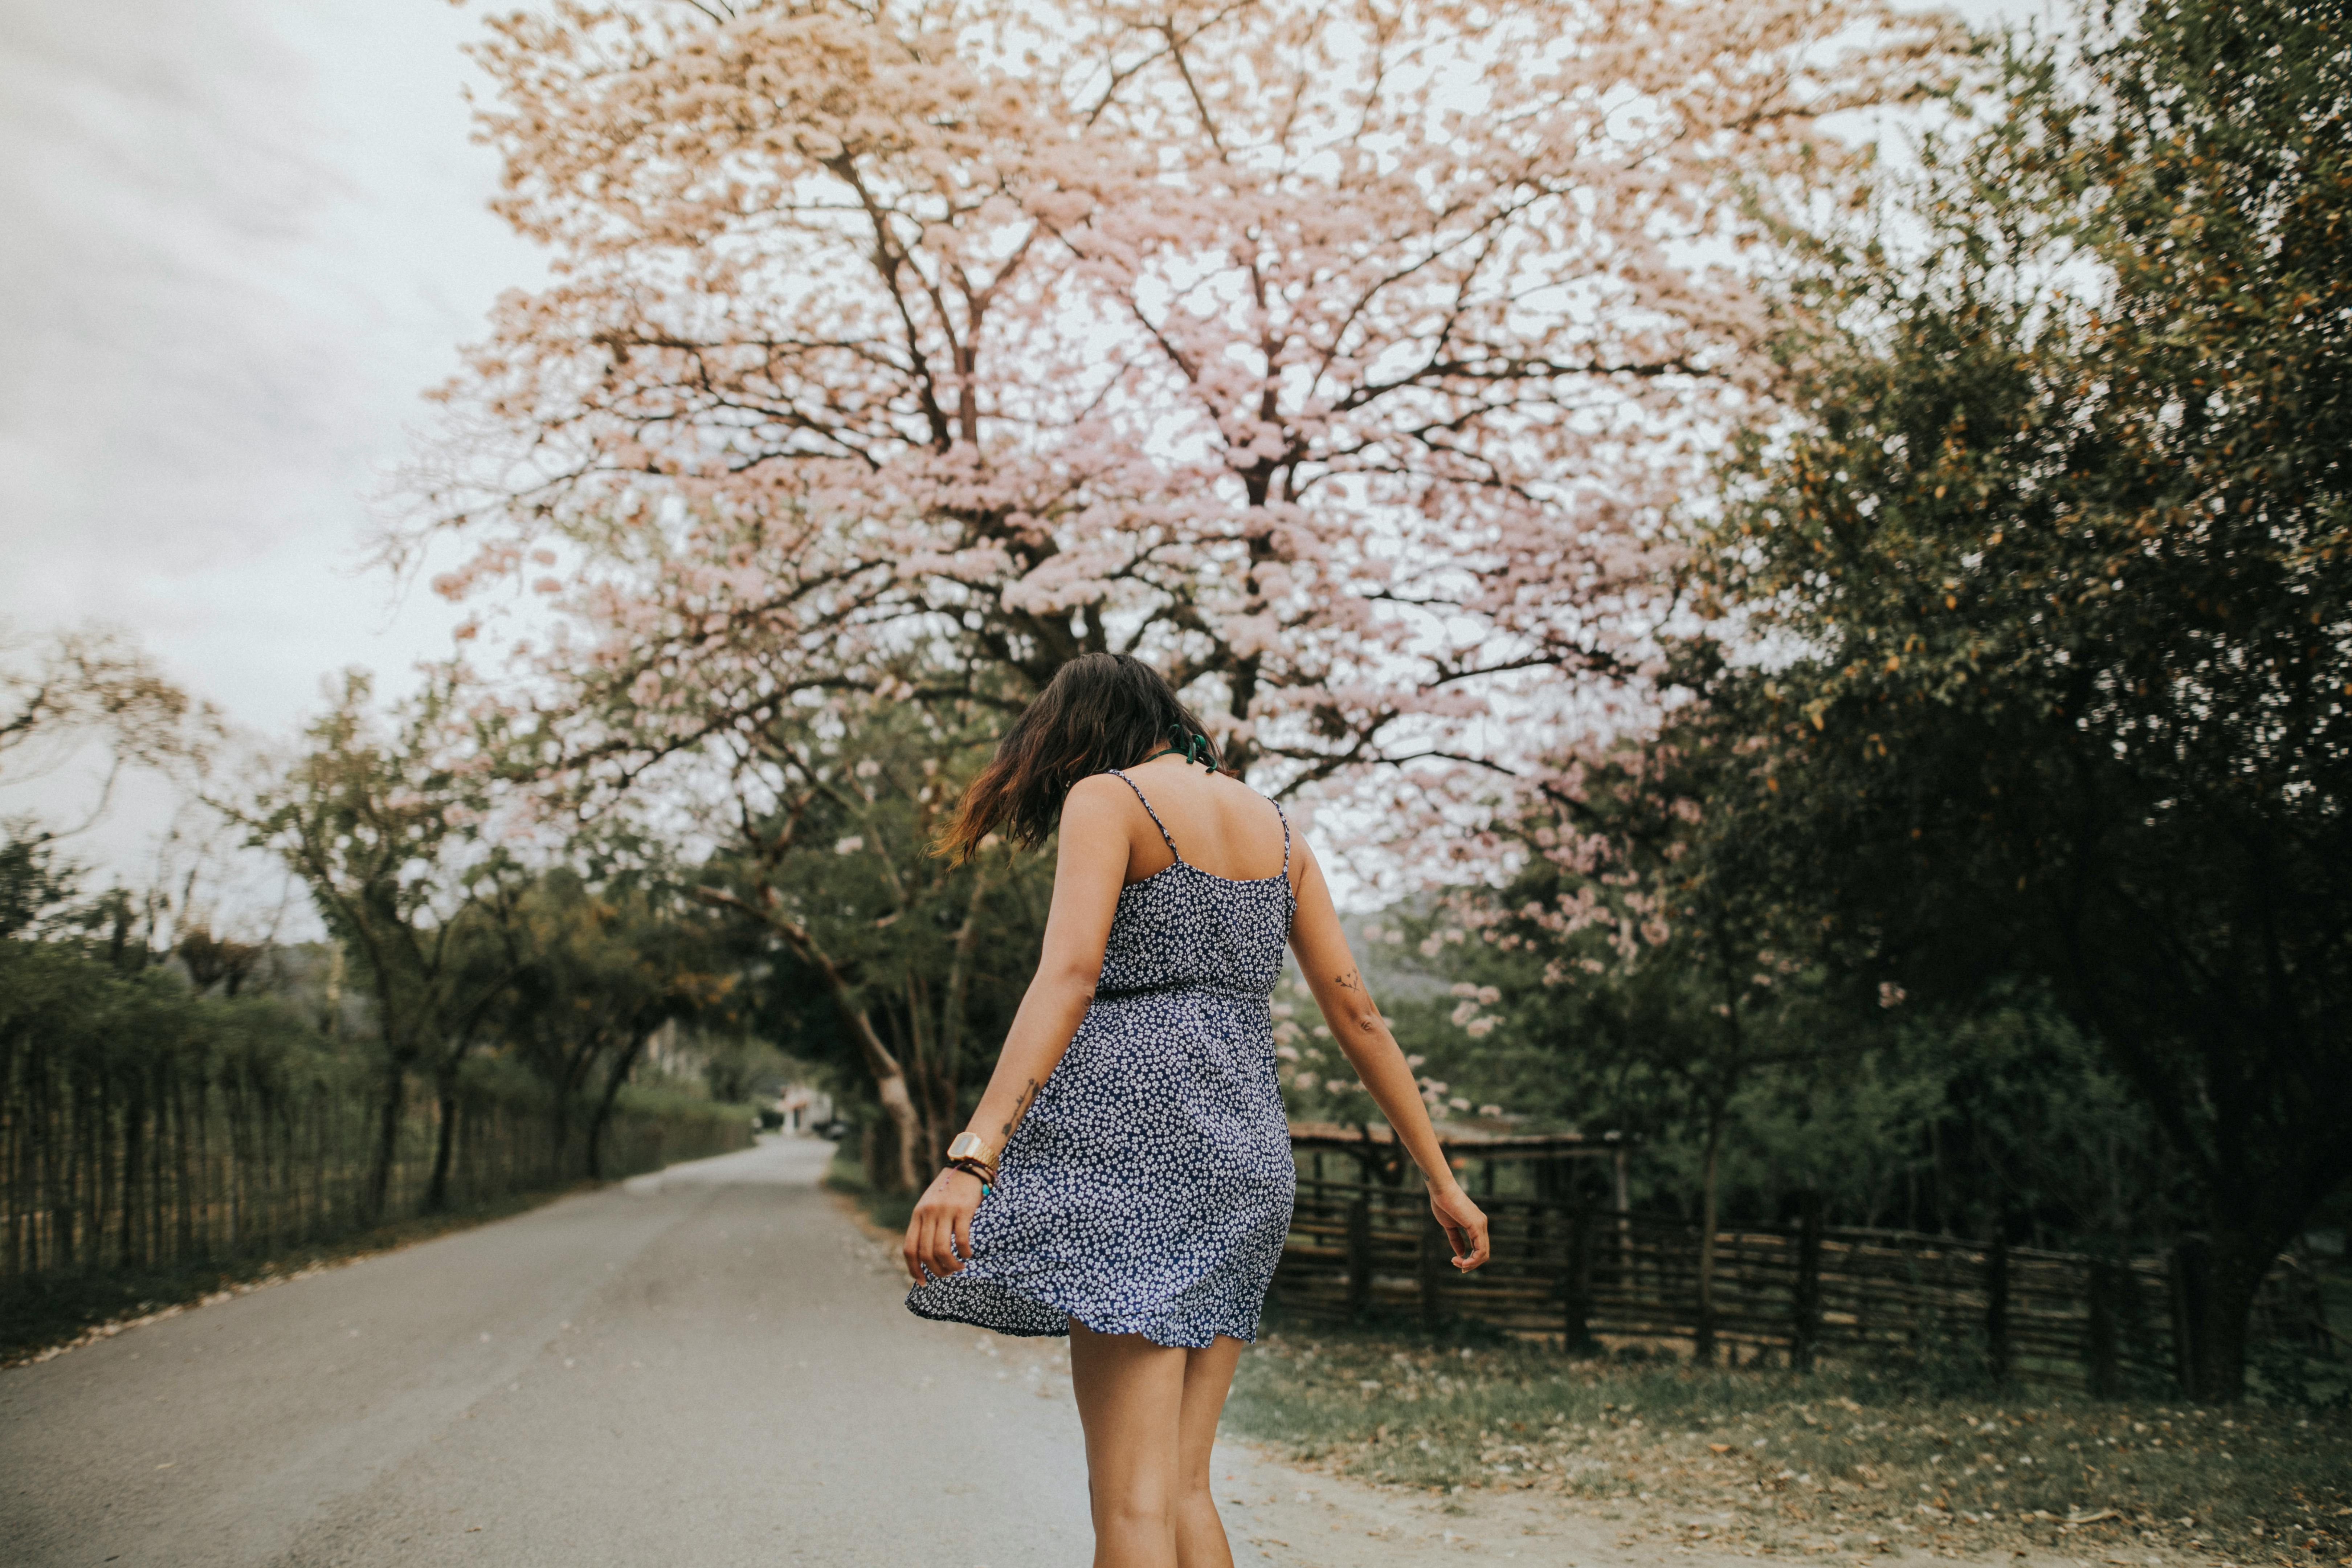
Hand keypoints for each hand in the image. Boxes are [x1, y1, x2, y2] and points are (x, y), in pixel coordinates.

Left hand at [903, 1166, 983, 1283]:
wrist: (967, 1166)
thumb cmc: (949, 1189)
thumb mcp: (929, 1205)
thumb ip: (925, 1225)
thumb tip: (925, 1255)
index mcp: (918, 1214)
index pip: (909, 1248)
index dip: (914, 1269)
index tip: (922, 1282)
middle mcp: (928, 1214)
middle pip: (926, 1253)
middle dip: (936, 1270)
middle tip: (946, 1274)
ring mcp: (945, 1211)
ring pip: (942, 1250)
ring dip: (951, 1265)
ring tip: (958, 1268)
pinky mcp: (963, 1210)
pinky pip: (961, 1239)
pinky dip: (964, 1252)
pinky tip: (968, 1255)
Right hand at [1431, 1183, 1489, 1271]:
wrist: (1441, 1189)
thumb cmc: (1443, 1204)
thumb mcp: (1449, 1226)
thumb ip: (1456, 1239)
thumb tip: (1461, 1253)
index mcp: (1477, 1224)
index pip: (1480, 1248)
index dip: (1471, 1259)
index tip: (1456, 1262)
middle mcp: (1482, 1224)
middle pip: (1484, 1253)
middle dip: (1471, 1264)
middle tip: (1457, 1266)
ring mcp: (1481, 1224)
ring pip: (1484, 1253)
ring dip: (1471, 1263)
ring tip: (1457, 1263)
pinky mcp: (1476, 1225)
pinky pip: (1480, 1249)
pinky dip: (1472, 1259)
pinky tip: (1461, 1261)